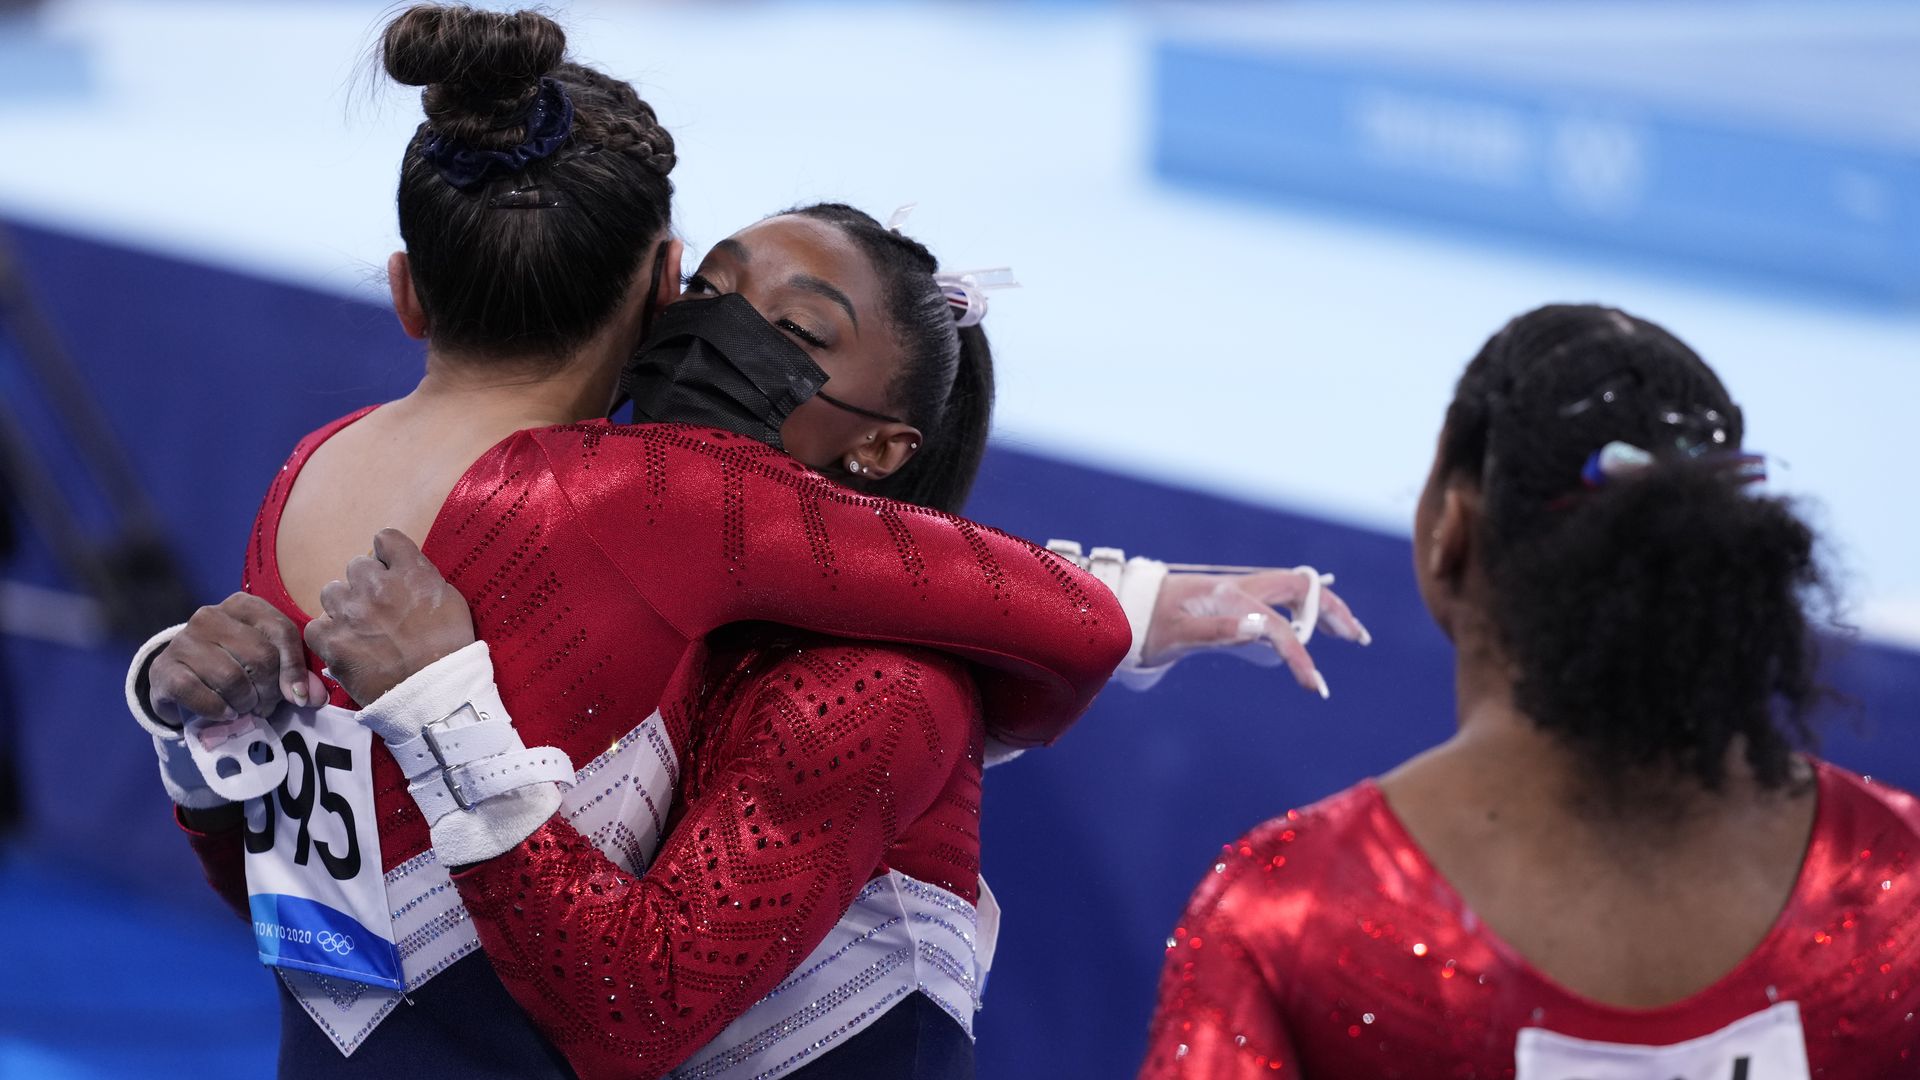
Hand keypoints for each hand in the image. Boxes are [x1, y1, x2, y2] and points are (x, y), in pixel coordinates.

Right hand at [149, 593, 323, 726]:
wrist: (179, 678)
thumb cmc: (234, 666)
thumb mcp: (268, 663)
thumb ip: (296, 675)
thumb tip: (314, 698)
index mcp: (243, 605)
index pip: (281, 631)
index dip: (294, 669)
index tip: (299, 698)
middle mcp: (210, 615)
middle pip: (259, 656)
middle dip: (269, 690)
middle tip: (265, 705)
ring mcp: (183, 639)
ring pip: (232, 677)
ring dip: (245, 703)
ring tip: (245, 709)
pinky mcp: (164, 667)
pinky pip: (200, 693)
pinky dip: (218, 710)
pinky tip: (224, 713)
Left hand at [303, 529, 474, 706]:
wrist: (435, 694)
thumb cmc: (450, 648)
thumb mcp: (451, 601)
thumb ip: (424, 578)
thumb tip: (404, 571)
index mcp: (409, 572)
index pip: (385, 537)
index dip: (388, 555)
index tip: (392, 570)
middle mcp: (376, 585)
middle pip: (356, 566)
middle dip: (366, 583)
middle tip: (378, 608)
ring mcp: (350, 612)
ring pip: (332, 592)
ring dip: (344, 606)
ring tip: (358, 627)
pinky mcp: (332, 641)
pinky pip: (316, 625)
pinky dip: (328, 635)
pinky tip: (345, 645)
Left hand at [1141, 569, 1369, 696]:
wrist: (1124, 607)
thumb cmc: (1148, 624)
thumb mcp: (1177, 634)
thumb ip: (1218, 631)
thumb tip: (1261, 627)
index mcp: (1229, 595)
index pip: (1278, 626)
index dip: (1300, 656)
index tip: (1316, 687)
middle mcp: (1239, 586)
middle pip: (1300, 589)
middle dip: (1331, 611)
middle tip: (1356, 638)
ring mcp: (1237, 589)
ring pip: (1291, 590)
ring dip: (1320, 607)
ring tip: (1345, 632)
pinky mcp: (1232, 598)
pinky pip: (1276, 598)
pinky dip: (1299, 610)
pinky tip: (1308, 627)